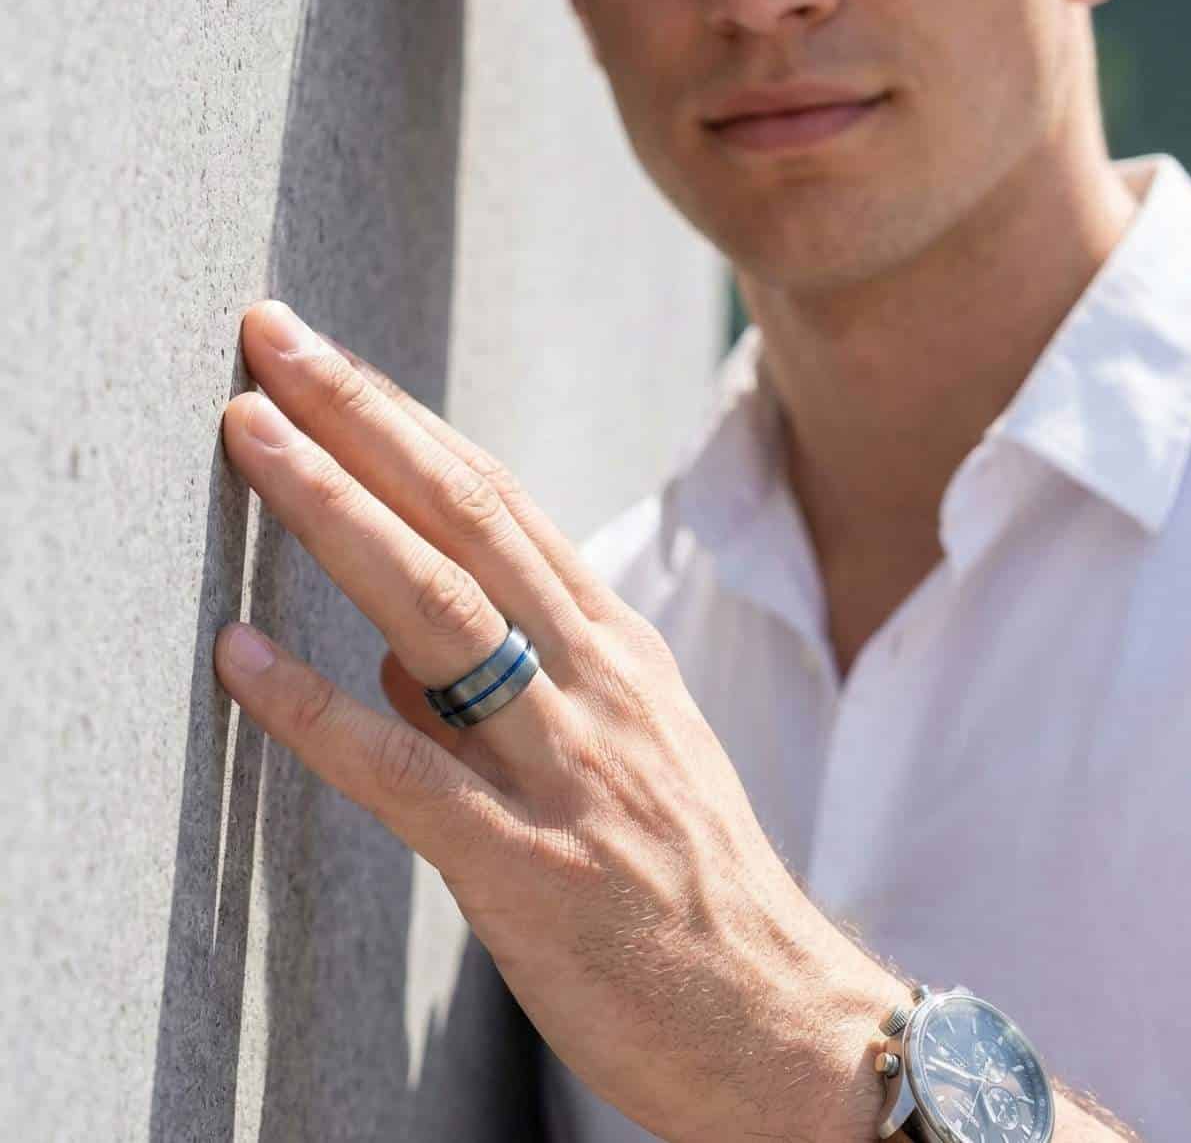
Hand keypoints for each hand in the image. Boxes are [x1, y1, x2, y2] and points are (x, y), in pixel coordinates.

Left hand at [214, 301, 909, 1142]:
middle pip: (468, 518)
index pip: (499, 499)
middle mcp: (597, 680)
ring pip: (440, 613)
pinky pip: (410, 776)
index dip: (405, 419)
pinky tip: (241, 656)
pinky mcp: (531, 867)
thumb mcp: (619, 752)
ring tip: (250, 435)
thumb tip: (385, 646)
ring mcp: (569, 765)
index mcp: (617, 645)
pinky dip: (319, 711)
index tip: (326, 359)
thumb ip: (504, 688)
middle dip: (363, 420)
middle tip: (273, 336)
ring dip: (337, 513)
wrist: (781, 1020)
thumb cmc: (690, 883)